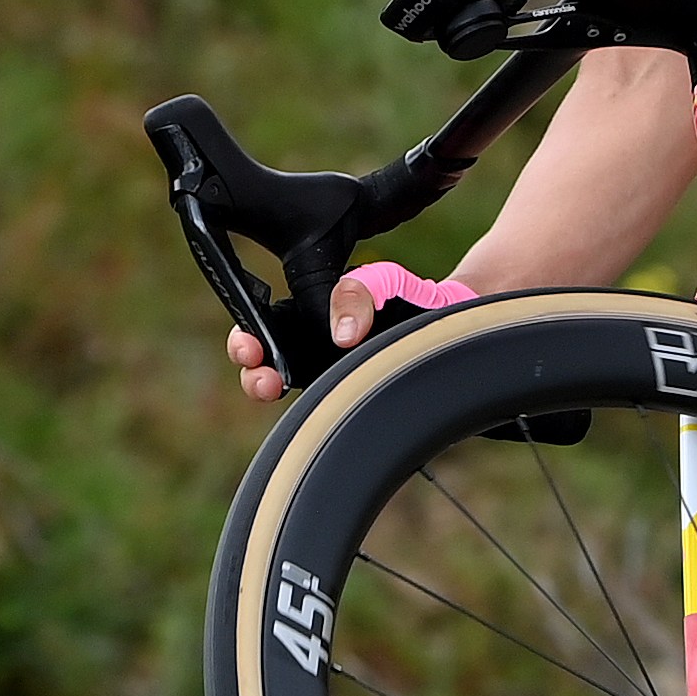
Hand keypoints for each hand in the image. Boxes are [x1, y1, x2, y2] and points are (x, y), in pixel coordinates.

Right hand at [226, 261, 474, 402]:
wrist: (450, 324)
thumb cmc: (408, 298)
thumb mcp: (381, 281)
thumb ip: (355, 294)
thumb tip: (343, 336)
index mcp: (308, 315)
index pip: (262, 329)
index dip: (246, 339)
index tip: (251, 348)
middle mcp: (309, 349)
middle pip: (263, 367)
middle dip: (251, 374)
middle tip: (263, 378)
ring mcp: (326, 377)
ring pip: (286, 393)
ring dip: (271, 394)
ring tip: (275, 389)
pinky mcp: (348, 397)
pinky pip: (323, 410)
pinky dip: (313, 413)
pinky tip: (323, 406)